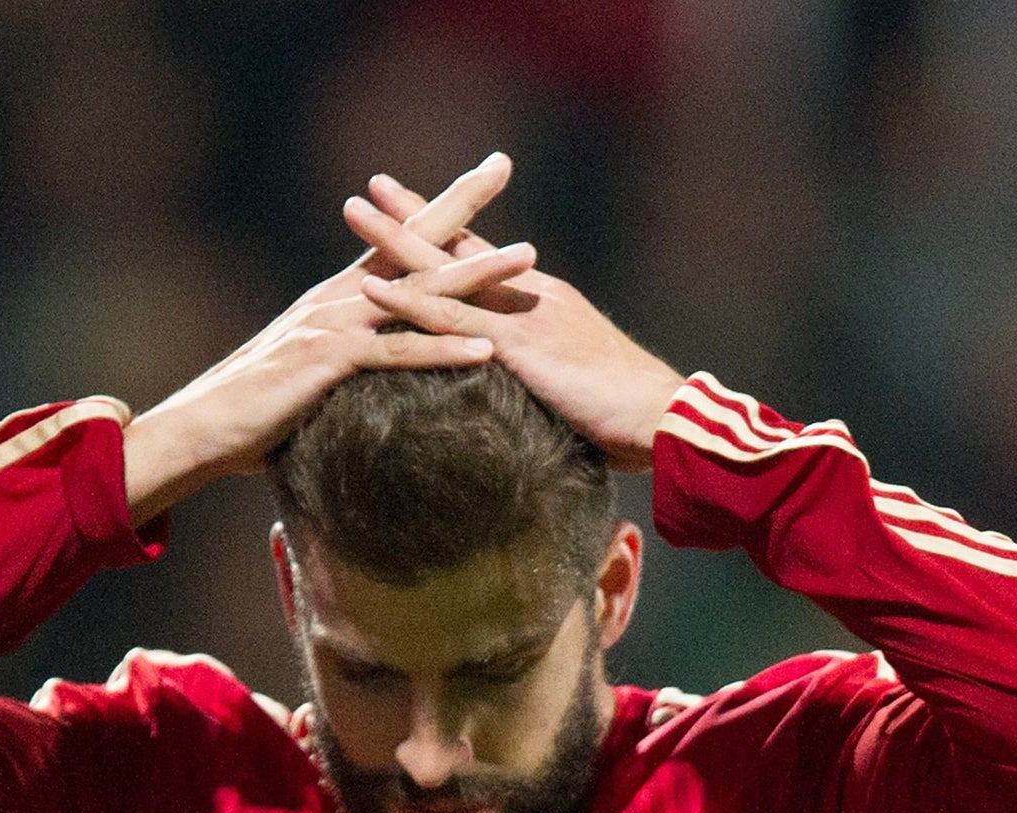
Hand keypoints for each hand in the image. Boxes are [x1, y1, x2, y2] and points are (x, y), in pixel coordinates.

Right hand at [123, 155, 526, 518]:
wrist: (203, 429)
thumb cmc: (259, 412)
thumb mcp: (317, 374)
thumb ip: (353, 356)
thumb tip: (384, 363)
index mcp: (343, 296)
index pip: (401, 239)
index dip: (442, 205)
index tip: (484, 170)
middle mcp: (341, 297)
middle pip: (414, 242)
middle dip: (463, 204)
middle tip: (503, 166)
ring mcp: (335, 325)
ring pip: (419, 294)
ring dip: (476, 276)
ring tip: (526, 260)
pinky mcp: (329, 362)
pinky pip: (398, 354)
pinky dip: (443, 350)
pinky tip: (486, 351)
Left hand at [346, 172, 684, 472]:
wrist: (663, 419)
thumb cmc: (629, 414)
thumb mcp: (575, 385)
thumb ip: (543, 376)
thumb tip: (523, 390)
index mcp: (542, 302)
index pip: (485, 259)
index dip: (449, 235)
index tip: (413, 210)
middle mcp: (529, 295)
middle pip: (460, 247)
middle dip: (413, 218)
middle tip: (369, 189)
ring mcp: (522, 316)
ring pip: (445, 271)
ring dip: (395, 241)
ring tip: (353, 210)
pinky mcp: (517, 346)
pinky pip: (450, 321)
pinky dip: (407, 302)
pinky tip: (370, 286)